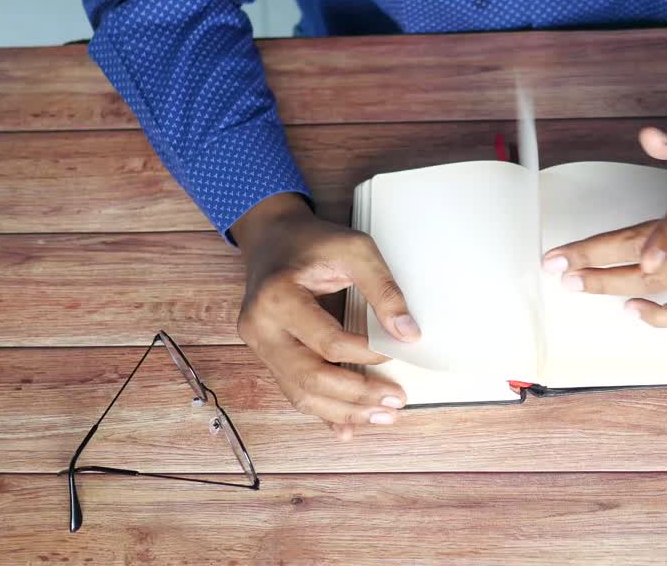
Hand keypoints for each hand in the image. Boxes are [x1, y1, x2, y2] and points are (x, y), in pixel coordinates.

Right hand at [230, 194, 420, 440]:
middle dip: (356, 396)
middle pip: (308, 377)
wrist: (272, 238)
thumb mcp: (355, 249)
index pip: (327, 342)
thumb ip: (383, 290)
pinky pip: (294, 390)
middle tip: (395, 403)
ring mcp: (259, 346)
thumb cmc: (314, 241)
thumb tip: (408, 335)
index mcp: (277, 297)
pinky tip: (346, 428)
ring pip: (299, 393)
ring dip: (342, 411)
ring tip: (381, 417)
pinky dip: (323, 411)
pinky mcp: (266, 355)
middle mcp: (260, 327)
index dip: (366, 354)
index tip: (397, 351)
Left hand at [541, 117, 666, 326]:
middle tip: (560, 266)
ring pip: (661, 287)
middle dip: (601, 264)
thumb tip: (648, 137)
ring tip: (575, 282)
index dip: (665, 239)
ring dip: (614, 288)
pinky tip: (630, 310)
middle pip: (654, 261)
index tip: (645, 257)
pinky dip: (662, 318)